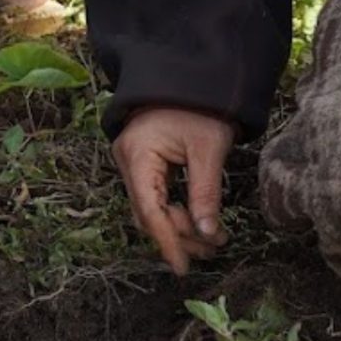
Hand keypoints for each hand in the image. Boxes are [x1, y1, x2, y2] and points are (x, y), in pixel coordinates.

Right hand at [113, 107, 233, 275]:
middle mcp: (127, 160)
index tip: (182, 267)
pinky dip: (175, 210)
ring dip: (178, 225)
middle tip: (212, 249)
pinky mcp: (142, 161)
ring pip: (150, 208)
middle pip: (147, 214)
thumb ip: (206, 193)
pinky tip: (197, 219)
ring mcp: (132, 161)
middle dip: (179, 236)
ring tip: (212, 237)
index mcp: (138, 155)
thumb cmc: (200, 105)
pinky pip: (154, 196)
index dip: (167, 242)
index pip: (149, 211)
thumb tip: (208, 234)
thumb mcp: (208, 148)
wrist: (191, 72)